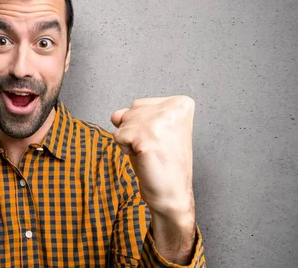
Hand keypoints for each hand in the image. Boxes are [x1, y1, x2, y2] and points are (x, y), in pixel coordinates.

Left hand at [111, 95, 194, 219]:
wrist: (172, 193)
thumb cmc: (164, 163)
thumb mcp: (150, 130)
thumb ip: (134, 115)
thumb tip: (116, 115)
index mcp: (181, 104)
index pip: (140, 104)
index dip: (142, 124)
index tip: (159, 139)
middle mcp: (173, 109)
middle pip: (130, 111)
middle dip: (135, 132)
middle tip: (154, 148)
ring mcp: (160, 123)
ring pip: (123, 123)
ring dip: (130, 141)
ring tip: (149, 153)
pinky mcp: (147, 138)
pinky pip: (119, 136)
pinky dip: (126, 149)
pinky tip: (144, 157)